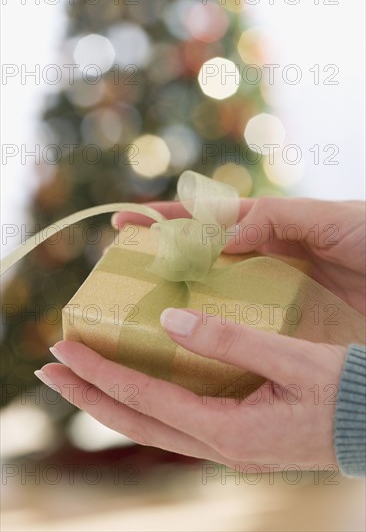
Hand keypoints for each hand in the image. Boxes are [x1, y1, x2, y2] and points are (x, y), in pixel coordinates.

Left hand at [36, 309, 346, 470]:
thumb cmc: (346, 393)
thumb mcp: (295, 361)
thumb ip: (231, 342)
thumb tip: (171, 320)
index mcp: (228, 429)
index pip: (144, 399)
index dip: (100, 374)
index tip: (62, 351)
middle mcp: (218, 445)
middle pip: (134, 421)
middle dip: (87, 394)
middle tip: (47, 370)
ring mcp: (225, 444)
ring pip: (151, 424)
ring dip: (110, 400)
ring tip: (79, 377)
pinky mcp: (234, 434)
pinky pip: (174, 420)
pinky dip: (143, 401)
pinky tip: (134, 384)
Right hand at [113, 198, 365, 313]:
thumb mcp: (330, 218)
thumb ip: (278, 220)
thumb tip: (225, 236)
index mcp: (268, 227)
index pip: (208, 219)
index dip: (167, 219)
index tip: (126, 222)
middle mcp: (262, 258)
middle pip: (202, 258)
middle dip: (164, 262)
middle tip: (126, 276)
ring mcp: (272, 290)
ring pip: (218, 293)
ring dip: (185, 299)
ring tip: (149, 314)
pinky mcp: (288, 320)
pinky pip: (247, 323)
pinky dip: (220, 329)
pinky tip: (197, 342)